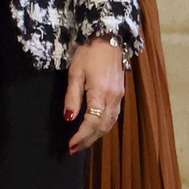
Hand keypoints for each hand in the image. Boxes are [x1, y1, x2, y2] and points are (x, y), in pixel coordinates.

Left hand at [65, 36, 127, 155]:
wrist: (108, 39)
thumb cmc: (88, 53)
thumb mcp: (75, 73)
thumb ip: (72, 97)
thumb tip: (68, 118)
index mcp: (101, 94)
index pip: (92, 123)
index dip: (82, 137)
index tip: (71, 146)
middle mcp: (113, 99)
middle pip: (102, 127)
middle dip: (88, 140)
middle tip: (74, 150)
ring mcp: (119, 97)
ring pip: (110, 123)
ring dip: (96, 136)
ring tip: (82, 143)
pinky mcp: (120, 94)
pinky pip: (113, 116)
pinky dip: (104, 127)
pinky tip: (95, 129)